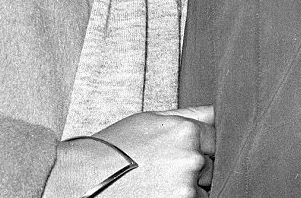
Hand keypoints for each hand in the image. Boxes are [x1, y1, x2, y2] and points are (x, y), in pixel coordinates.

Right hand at [92, 106, 214, 196]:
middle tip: (165, 170)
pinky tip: (158, 193)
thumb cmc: (114, 149)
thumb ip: (187, 115)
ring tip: (158, 183)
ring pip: (203, 190)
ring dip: (189, 188)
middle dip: (194, 168)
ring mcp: (186, 188)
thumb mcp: (149, 120)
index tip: (184, 153)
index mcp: (186, 132)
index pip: (216, 138)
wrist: (84, 178)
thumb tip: (215, 111)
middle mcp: (190, 159)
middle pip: (210, 166)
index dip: (202, 146)